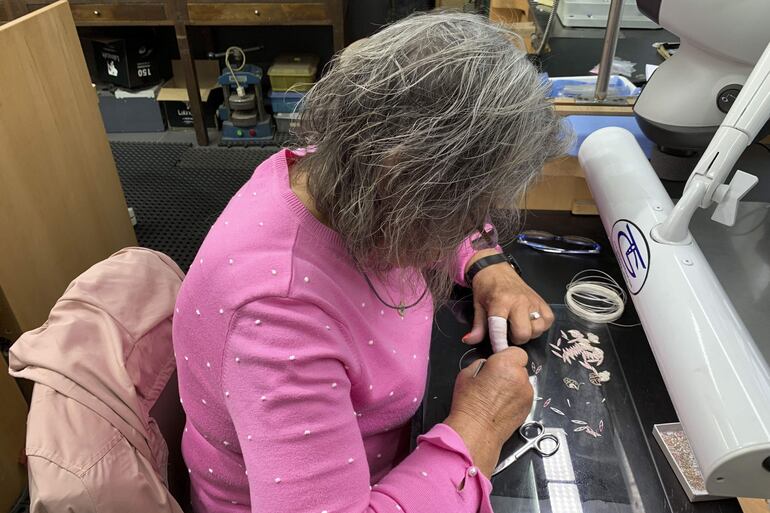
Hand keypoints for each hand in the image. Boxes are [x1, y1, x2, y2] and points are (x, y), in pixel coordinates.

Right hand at [445, 347, 533, 477]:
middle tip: (494, 380)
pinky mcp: (529, 408)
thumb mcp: (466, 374)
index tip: (499, 363)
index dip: (507, 357)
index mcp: (505, 364)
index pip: (517, 352)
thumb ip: (482, 364)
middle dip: (509, 371)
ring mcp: (527, 394)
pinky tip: (501, 405)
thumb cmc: (469, 405)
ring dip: (513, 385)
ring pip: (522, 382)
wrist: (476, 432)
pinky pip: (523, 396)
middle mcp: (520, 377)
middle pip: (520, 367)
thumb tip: (489, 365)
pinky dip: (515, 398)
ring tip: (496, 396)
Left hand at [464, 250, 552, 348]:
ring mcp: (533, 301)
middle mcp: (519, 301)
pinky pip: (548, 321)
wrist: (496, 269)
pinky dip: (541, 325)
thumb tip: (469, 341)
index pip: (501, 328)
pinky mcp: (542, 301)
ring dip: (529, 332)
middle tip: (509, 332)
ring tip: (519, 325)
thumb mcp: (478, 306)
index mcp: (501, 302)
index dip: (499, 343)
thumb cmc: (486, 288)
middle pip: (524, 333)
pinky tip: (531, 321)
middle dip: (516, 338)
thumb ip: (477, 326)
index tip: (499, 351)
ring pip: (538, 329)